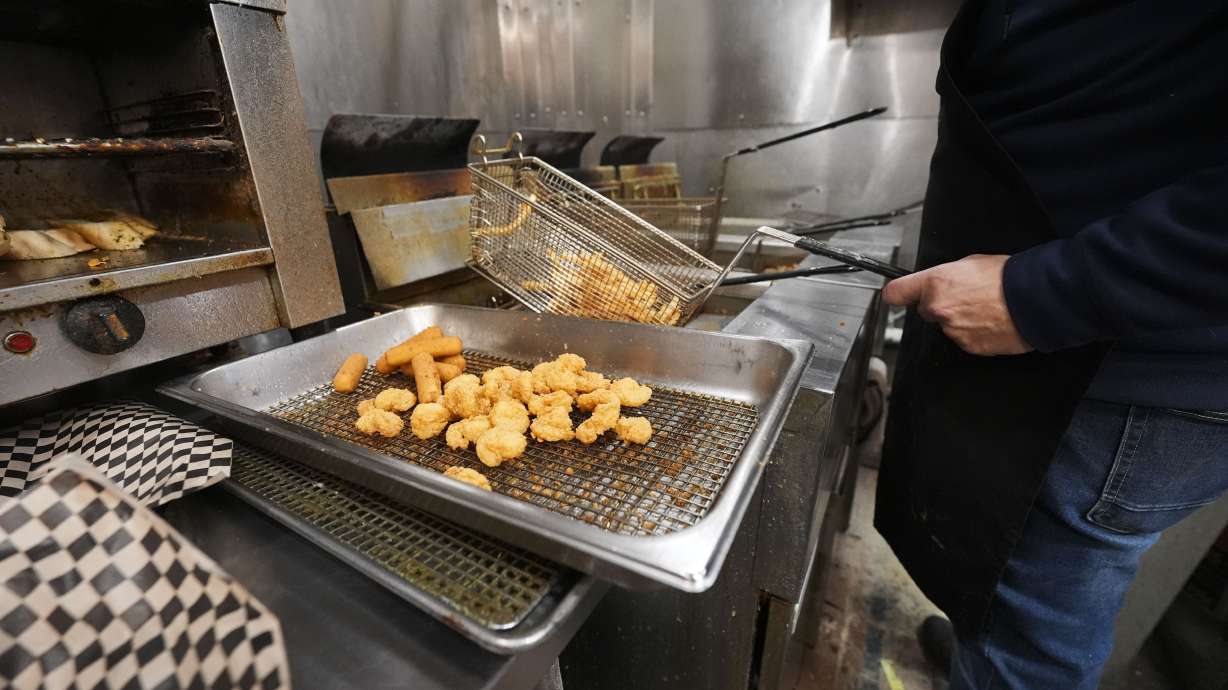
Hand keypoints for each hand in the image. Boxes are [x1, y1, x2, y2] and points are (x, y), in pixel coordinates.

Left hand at [883, 254, 1032, 355]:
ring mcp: (952, 330)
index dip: (897, 294)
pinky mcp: (968, 346)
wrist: (1033, 299)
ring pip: (947, 327)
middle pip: (927, 311)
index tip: (896, 295)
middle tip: (966, 298)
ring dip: (960, 321)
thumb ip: (946, 276)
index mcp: (935, 283)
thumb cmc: (1007, 277)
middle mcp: (938, 309)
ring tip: (985, 309)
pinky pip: (965, 339)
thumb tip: (940, 283)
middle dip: (941, 306)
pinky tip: (991, 321)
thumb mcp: (971, 263)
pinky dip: (975, 333)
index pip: (896, 292)